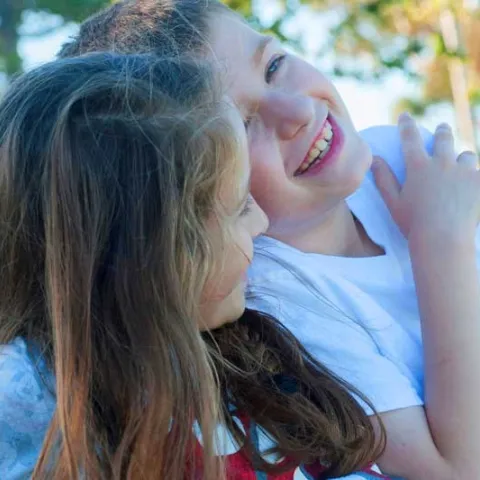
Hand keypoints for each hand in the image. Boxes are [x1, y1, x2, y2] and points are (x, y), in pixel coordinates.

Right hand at [372, 113, 479, 240]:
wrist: (443, 240)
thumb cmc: (413, 224)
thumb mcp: (393, 202)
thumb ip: (383, 179)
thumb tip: (373, 159)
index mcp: (418, 167)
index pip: (410, 138)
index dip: (406, 125)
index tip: (404, 116)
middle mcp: (442, 163)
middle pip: (444, 138)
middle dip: (442, 132)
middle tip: (441, 129)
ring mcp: (464, 173)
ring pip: (467, 156)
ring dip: (462, 158)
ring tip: (462, 163)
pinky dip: (476, 178)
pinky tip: (475, 182)